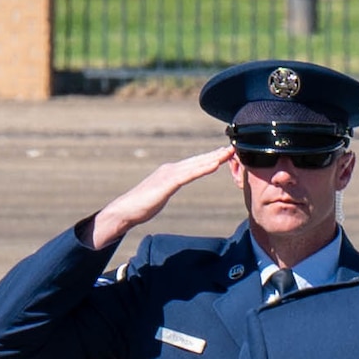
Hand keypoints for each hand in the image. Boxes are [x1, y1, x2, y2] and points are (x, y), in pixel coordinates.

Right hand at [88, 146, 235, 247]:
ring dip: (213, 158)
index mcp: (171, 172)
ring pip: (196, 165)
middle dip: (216, 154)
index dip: (211, 157)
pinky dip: (202, 169)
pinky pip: (189, 175)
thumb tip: (176, 184)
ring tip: (229, 152)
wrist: (124, 211)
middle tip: (234, 147)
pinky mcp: (166, 184)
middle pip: (198, 160)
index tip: (226, 153)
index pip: (195, 163)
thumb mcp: (162, 193)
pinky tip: (215, 165)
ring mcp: (168, 175)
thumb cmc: (142, 205)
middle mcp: (170, 169)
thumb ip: (170, 187)